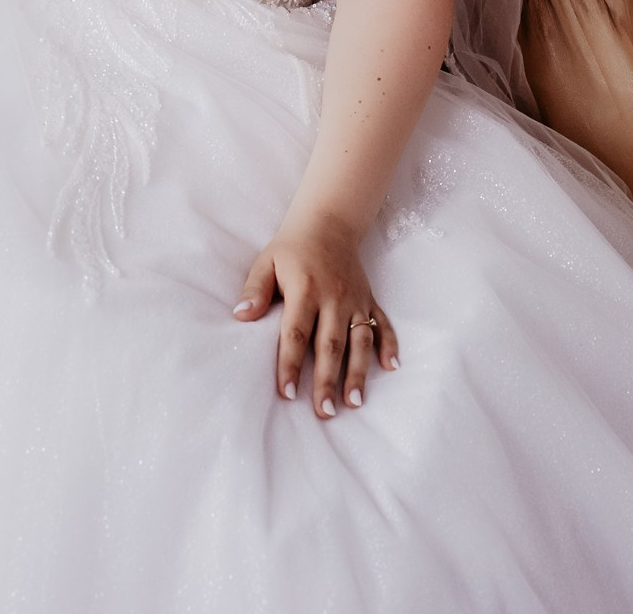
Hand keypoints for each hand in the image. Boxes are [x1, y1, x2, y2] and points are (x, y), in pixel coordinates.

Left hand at [233, 215, 397, 416]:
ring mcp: (355, 299)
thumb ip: (255, 291)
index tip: (287, 393)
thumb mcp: (266, 262)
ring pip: (359, 341)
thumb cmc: (292, 247)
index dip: (290, 364)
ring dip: (358, 372)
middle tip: (324, 412)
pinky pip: (383, 323)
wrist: (329, 221)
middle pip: (330, 345)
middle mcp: (334, 297)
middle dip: (327, 380)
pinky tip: (391, 367)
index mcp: (305, 289)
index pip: (295, 334)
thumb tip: (241, 317)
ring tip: (354, 402)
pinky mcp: (369, 299)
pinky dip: (389, 345)